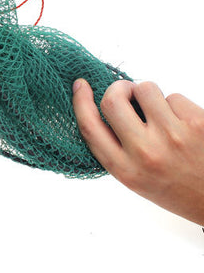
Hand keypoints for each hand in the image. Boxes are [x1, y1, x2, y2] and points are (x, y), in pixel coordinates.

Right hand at [72, 78, 203, 226]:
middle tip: (127, 91)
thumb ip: (115, 148)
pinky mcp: (196, 123)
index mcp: (125, 169)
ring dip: (149, 94)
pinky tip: (182, 123)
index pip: (90, 127)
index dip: (80, 101)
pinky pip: (174, 96)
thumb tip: (104, 105)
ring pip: (145, 89)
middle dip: (118, 88)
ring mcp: (172, 136)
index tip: (81, 86)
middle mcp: (145, 153)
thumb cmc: (176, 187)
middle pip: (112, 101)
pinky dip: (175, 104)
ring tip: (160, 112)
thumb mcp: (135, 178)